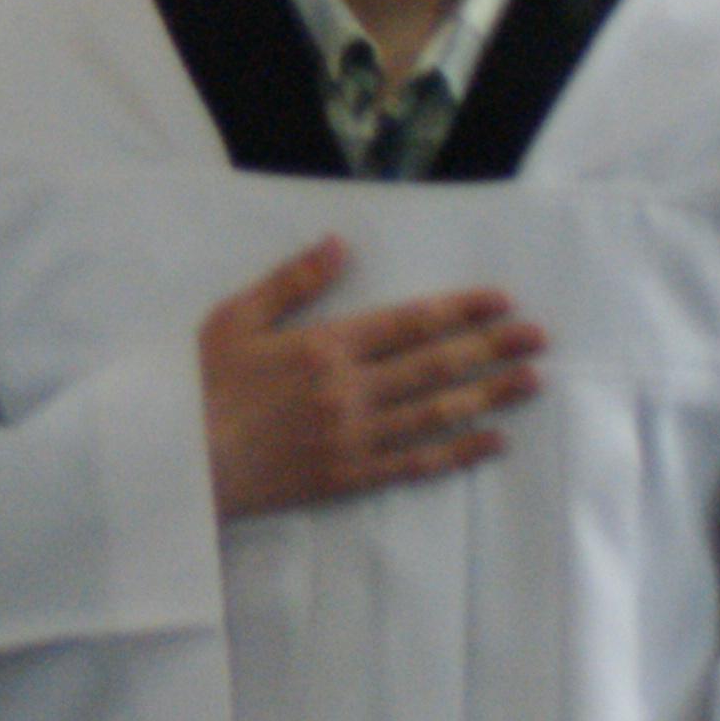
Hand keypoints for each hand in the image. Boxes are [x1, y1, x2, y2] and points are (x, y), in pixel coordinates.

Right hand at [198, 237, 546, 519]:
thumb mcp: (234, 319)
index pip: (410, 322)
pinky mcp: (350, 477)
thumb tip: (340, 243)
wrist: (181, 466)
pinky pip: (417, 463)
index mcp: (325, 346)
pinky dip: (459, 451)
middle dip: (492, 347)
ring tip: (532, 380)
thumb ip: (291, 282)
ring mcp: (355, 438)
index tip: (501, 301)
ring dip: (490, 394)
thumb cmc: (199, 387)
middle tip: (538, 336)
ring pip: (438, 412)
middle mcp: (351, 390)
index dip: (460, 310)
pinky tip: (493, 440)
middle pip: (437, 365)